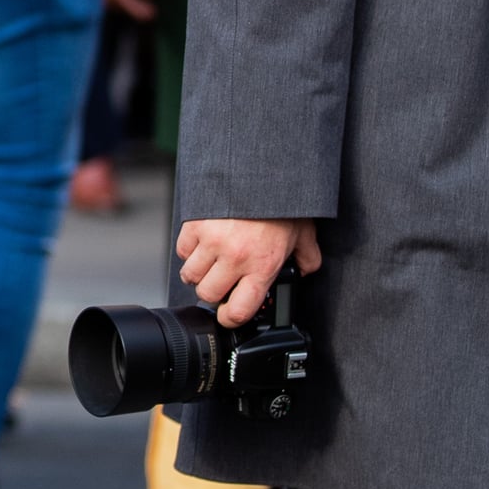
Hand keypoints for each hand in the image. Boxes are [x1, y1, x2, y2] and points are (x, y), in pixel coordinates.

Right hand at [175, 217, 320, 327]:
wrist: (264, 170)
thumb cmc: (283, 203)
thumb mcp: (304, 233)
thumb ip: (307, 258)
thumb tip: (305, 272)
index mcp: (262, 266)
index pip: (238, 311)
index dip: (231, 319)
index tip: (230, 315)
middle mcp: (235, 258)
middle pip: (208, 295)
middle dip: (214, 292)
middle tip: (222, 282)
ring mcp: (212, 242)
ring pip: (190, 275)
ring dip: (198, 273)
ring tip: (210, 263)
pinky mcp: (195, 226)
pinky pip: (182, 250)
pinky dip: (189, 250)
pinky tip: (202, 244)